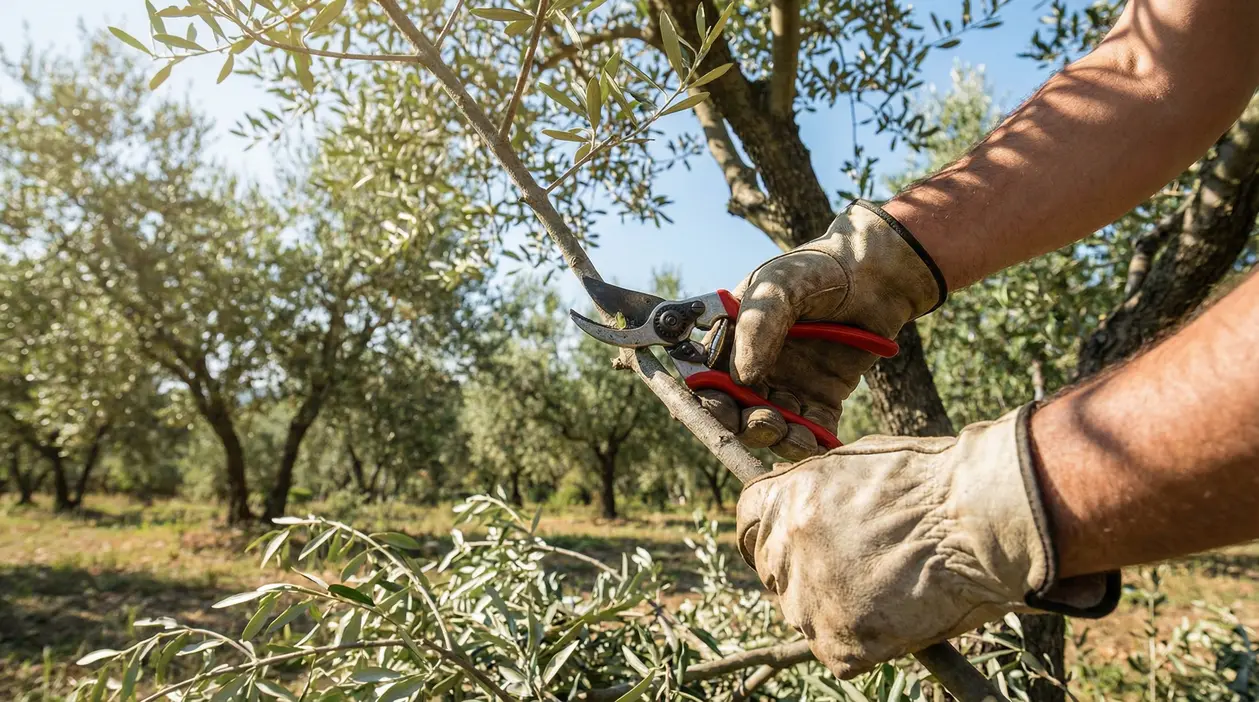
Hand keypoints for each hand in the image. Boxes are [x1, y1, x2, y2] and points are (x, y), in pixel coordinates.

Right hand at [703, 200, 945, 459]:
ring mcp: (790, 385)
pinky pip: (811, 430)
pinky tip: (817, 443)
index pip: (708, 378)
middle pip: (737, 410)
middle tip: (764, 422)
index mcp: (733, 340)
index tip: (721, 410)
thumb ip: (757, 327)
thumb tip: (741, 379)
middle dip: (744, 425)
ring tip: (791, 432)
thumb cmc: (818, 270)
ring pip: (771, 426)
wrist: (877, 274)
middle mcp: (756, 367)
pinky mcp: (823, 399)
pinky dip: (810, 442)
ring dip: (776, 437)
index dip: (708, 400)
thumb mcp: (779, 286)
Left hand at [735, 405, 1119, 678]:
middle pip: (774, 571)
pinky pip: (838, 651)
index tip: (794, 539)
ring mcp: (810, 598)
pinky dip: (866, 642)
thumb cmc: (933, 482)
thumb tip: (803, 503)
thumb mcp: (857, 464)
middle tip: (855, 568)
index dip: (773, 530)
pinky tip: (899, 615)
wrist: (980, 518)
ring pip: (805, 613)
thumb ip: (817, 489)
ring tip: (890, 588)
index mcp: (786, 500)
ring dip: (836, 607)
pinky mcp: (840, 642)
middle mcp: (787, 548)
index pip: (749, 522)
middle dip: (806, 570)